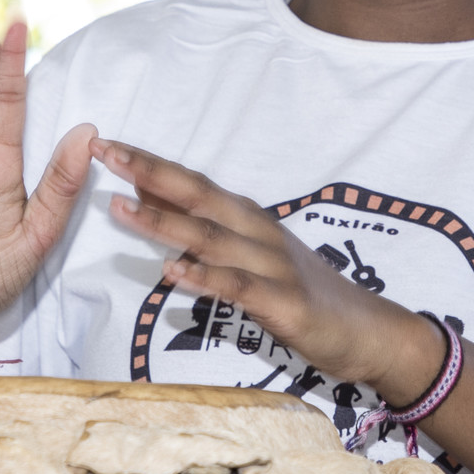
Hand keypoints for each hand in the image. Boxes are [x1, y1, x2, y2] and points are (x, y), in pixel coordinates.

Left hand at [101, 142, 445, 401]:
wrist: (370, 330)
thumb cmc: (301, 290)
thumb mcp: (248, 250)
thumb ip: (201, 222)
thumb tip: (146, 188)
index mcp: (244, 217)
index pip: (190, 180)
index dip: (148, 161)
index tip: (103, 143)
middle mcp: (256, 231)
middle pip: (196, 194)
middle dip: (148, 172)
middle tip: (105, 151)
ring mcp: (272, 265)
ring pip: (210, 237)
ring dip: (163, 221)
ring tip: (120, 208)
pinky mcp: (284, 303)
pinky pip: (238, 287)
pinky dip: (204, 277)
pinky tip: (172, 272)